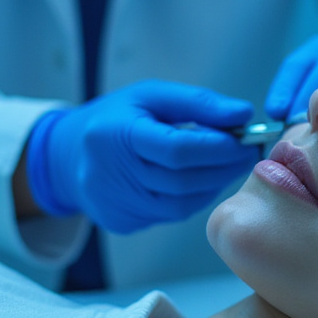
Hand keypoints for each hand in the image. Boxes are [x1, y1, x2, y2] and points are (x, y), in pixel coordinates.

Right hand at [26, 80, 258, 233]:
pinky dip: (196, 196)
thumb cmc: (115, 118)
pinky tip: (204, 179)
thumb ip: (197, 103)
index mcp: (116, 135)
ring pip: (182, 202)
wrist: (68, 156)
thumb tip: (243, 113)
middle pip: (183, 180)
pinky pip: (171, 213)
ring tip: (230, 164)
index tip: (246, 137)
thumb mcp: (150, 96)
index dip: (218, 146)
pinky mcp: (123, 221)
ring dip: (215, 184)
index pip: (177, 149)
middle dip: (224, 166)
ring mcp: (117, 203)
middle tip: (249, 152)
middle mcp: (112, 175)